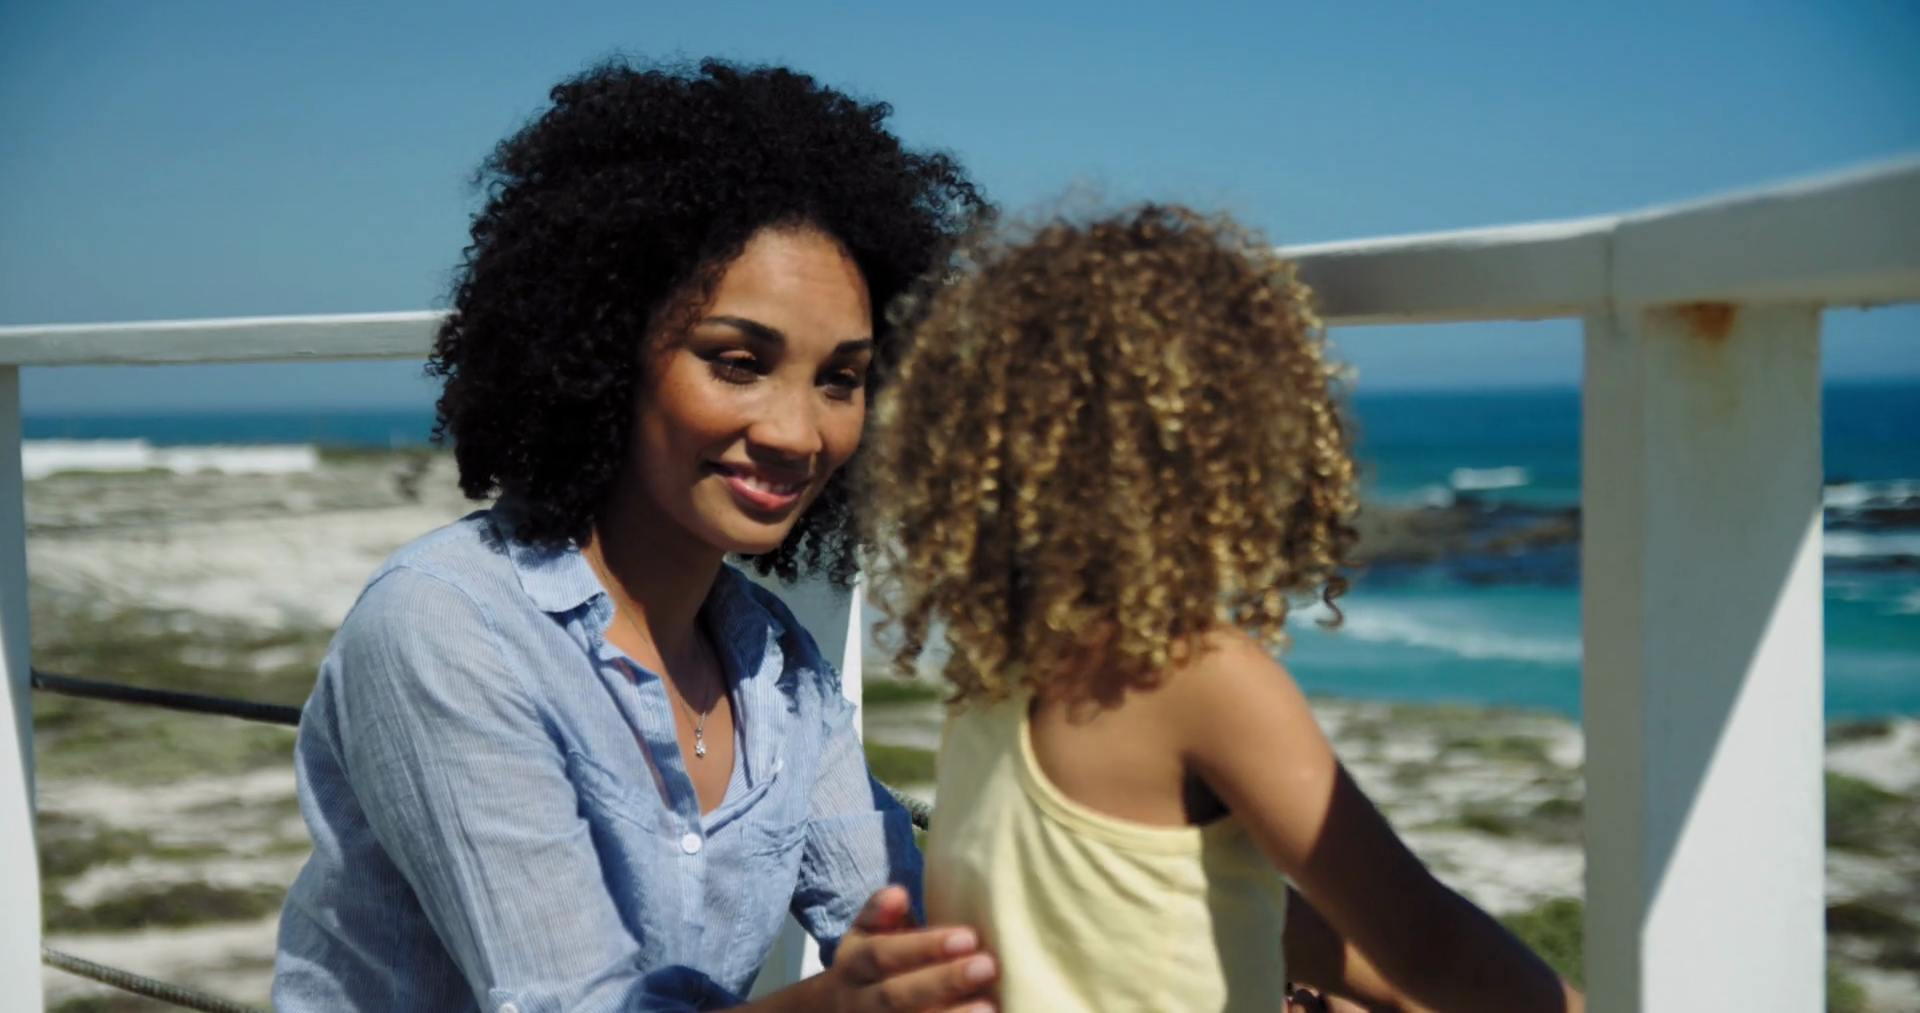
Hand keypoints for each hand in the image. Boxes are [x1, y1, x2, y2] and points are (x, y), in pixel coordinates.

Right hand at [829, 885, 997, 1012]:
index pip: (883, 954)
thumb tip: (897, 893)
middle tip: (987, 966)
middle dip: (943, 981)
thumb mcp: (867, 932)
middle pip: (896, 995)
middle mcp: (859, 1002)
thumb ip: (881, 912)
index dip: (923, 946)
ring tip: (989, 1008)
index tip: (968, 936)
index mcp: (853, 964)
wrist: (842, 1009)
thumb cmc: (873, 959)